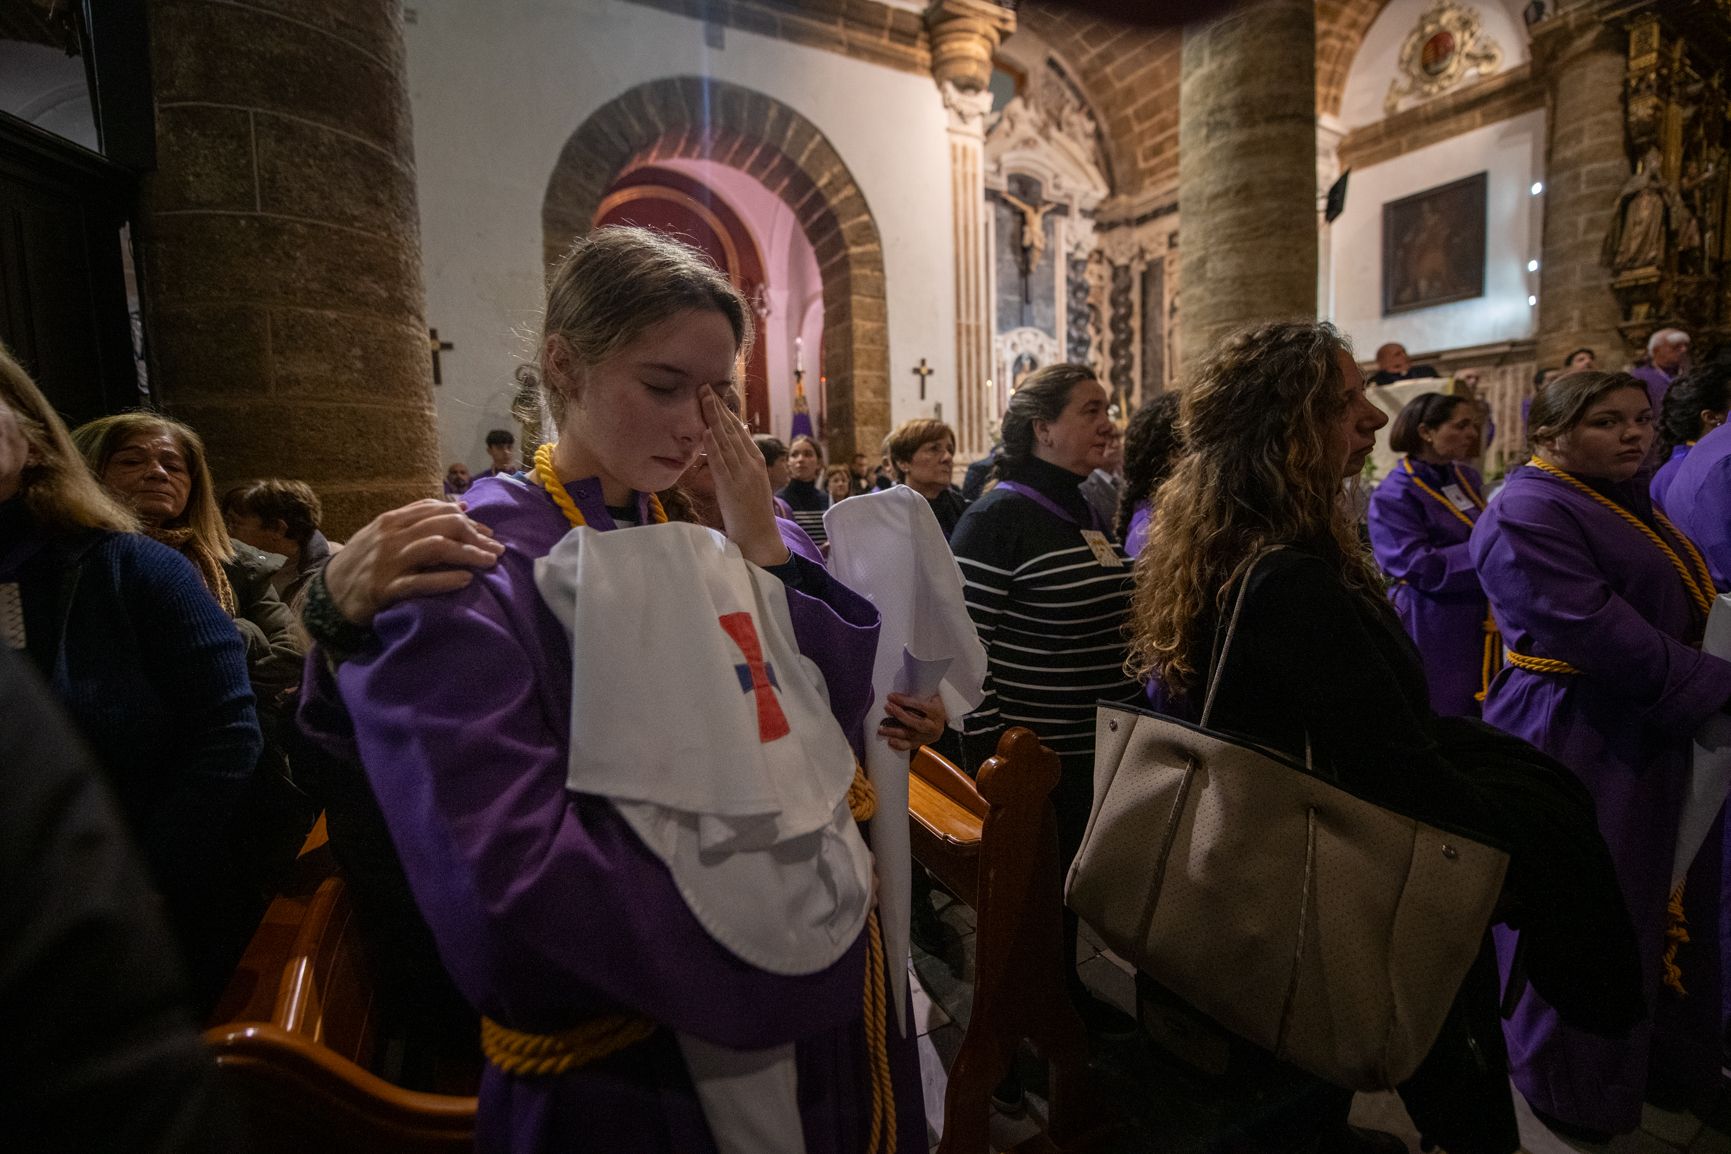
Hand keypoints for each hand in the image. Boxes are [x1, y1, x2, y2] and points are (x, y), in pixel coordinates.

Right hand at [323, 499, 504, 625]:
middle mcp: (391, 536)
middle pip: (443, 526)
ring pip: (436, 549)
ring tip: (490, 562)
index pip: (438, 511)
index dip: (468, 520)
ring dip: (468, 553)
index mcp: (392, 520)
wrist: (326, 593)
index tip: (488, 533)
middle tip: (497, 550)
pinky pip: (419, 582)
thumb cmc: (363, 562)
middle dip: (475, 536)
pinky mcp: (384, 589)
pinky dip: (445, 580)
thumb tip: (460, 507)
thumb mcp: (385, 534)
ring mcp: (387, 562)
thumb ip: (418, 519)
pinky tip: (466, 580)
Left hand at [700, 385, 789, 568]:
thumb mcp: (750, 483)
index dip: (726, 412)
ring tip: (703, 399)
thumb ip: (741, 464)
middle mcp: (750, 464)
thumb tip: (729, 447)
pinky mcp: (731, 487)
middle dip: (718, 407)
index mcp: (756, 461)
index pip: (739, 430)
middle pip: (732, 430)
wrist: (760, 537)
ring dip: (713, 418)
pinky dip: (713, 446)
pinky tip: (706, 431)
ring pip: (726, 441)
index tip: (715, 395)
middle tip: (705, 387)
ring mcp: (741, 474)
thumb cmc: (752, 513)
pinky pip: (721, 463)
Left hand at [877, 691, 946, 751]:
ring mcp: (928, 737)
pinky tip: (890, 741)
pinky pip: (909, 746)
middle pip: (915, 722)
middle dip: (899, 715)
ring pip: (910, 735)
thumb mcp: (930, 698)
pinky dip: (899, 745)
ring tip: (881, 728)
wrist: (940, 721)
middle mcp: (934, 726)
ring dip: (894, 731)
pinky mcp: (922, 743)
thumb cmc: (932, 705)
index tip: (891, 696)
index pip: (920, 705)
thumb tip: (895, 696)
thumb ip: (917, 697)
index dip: (905, 701)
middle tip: (887, 707)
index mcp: (937, 711)